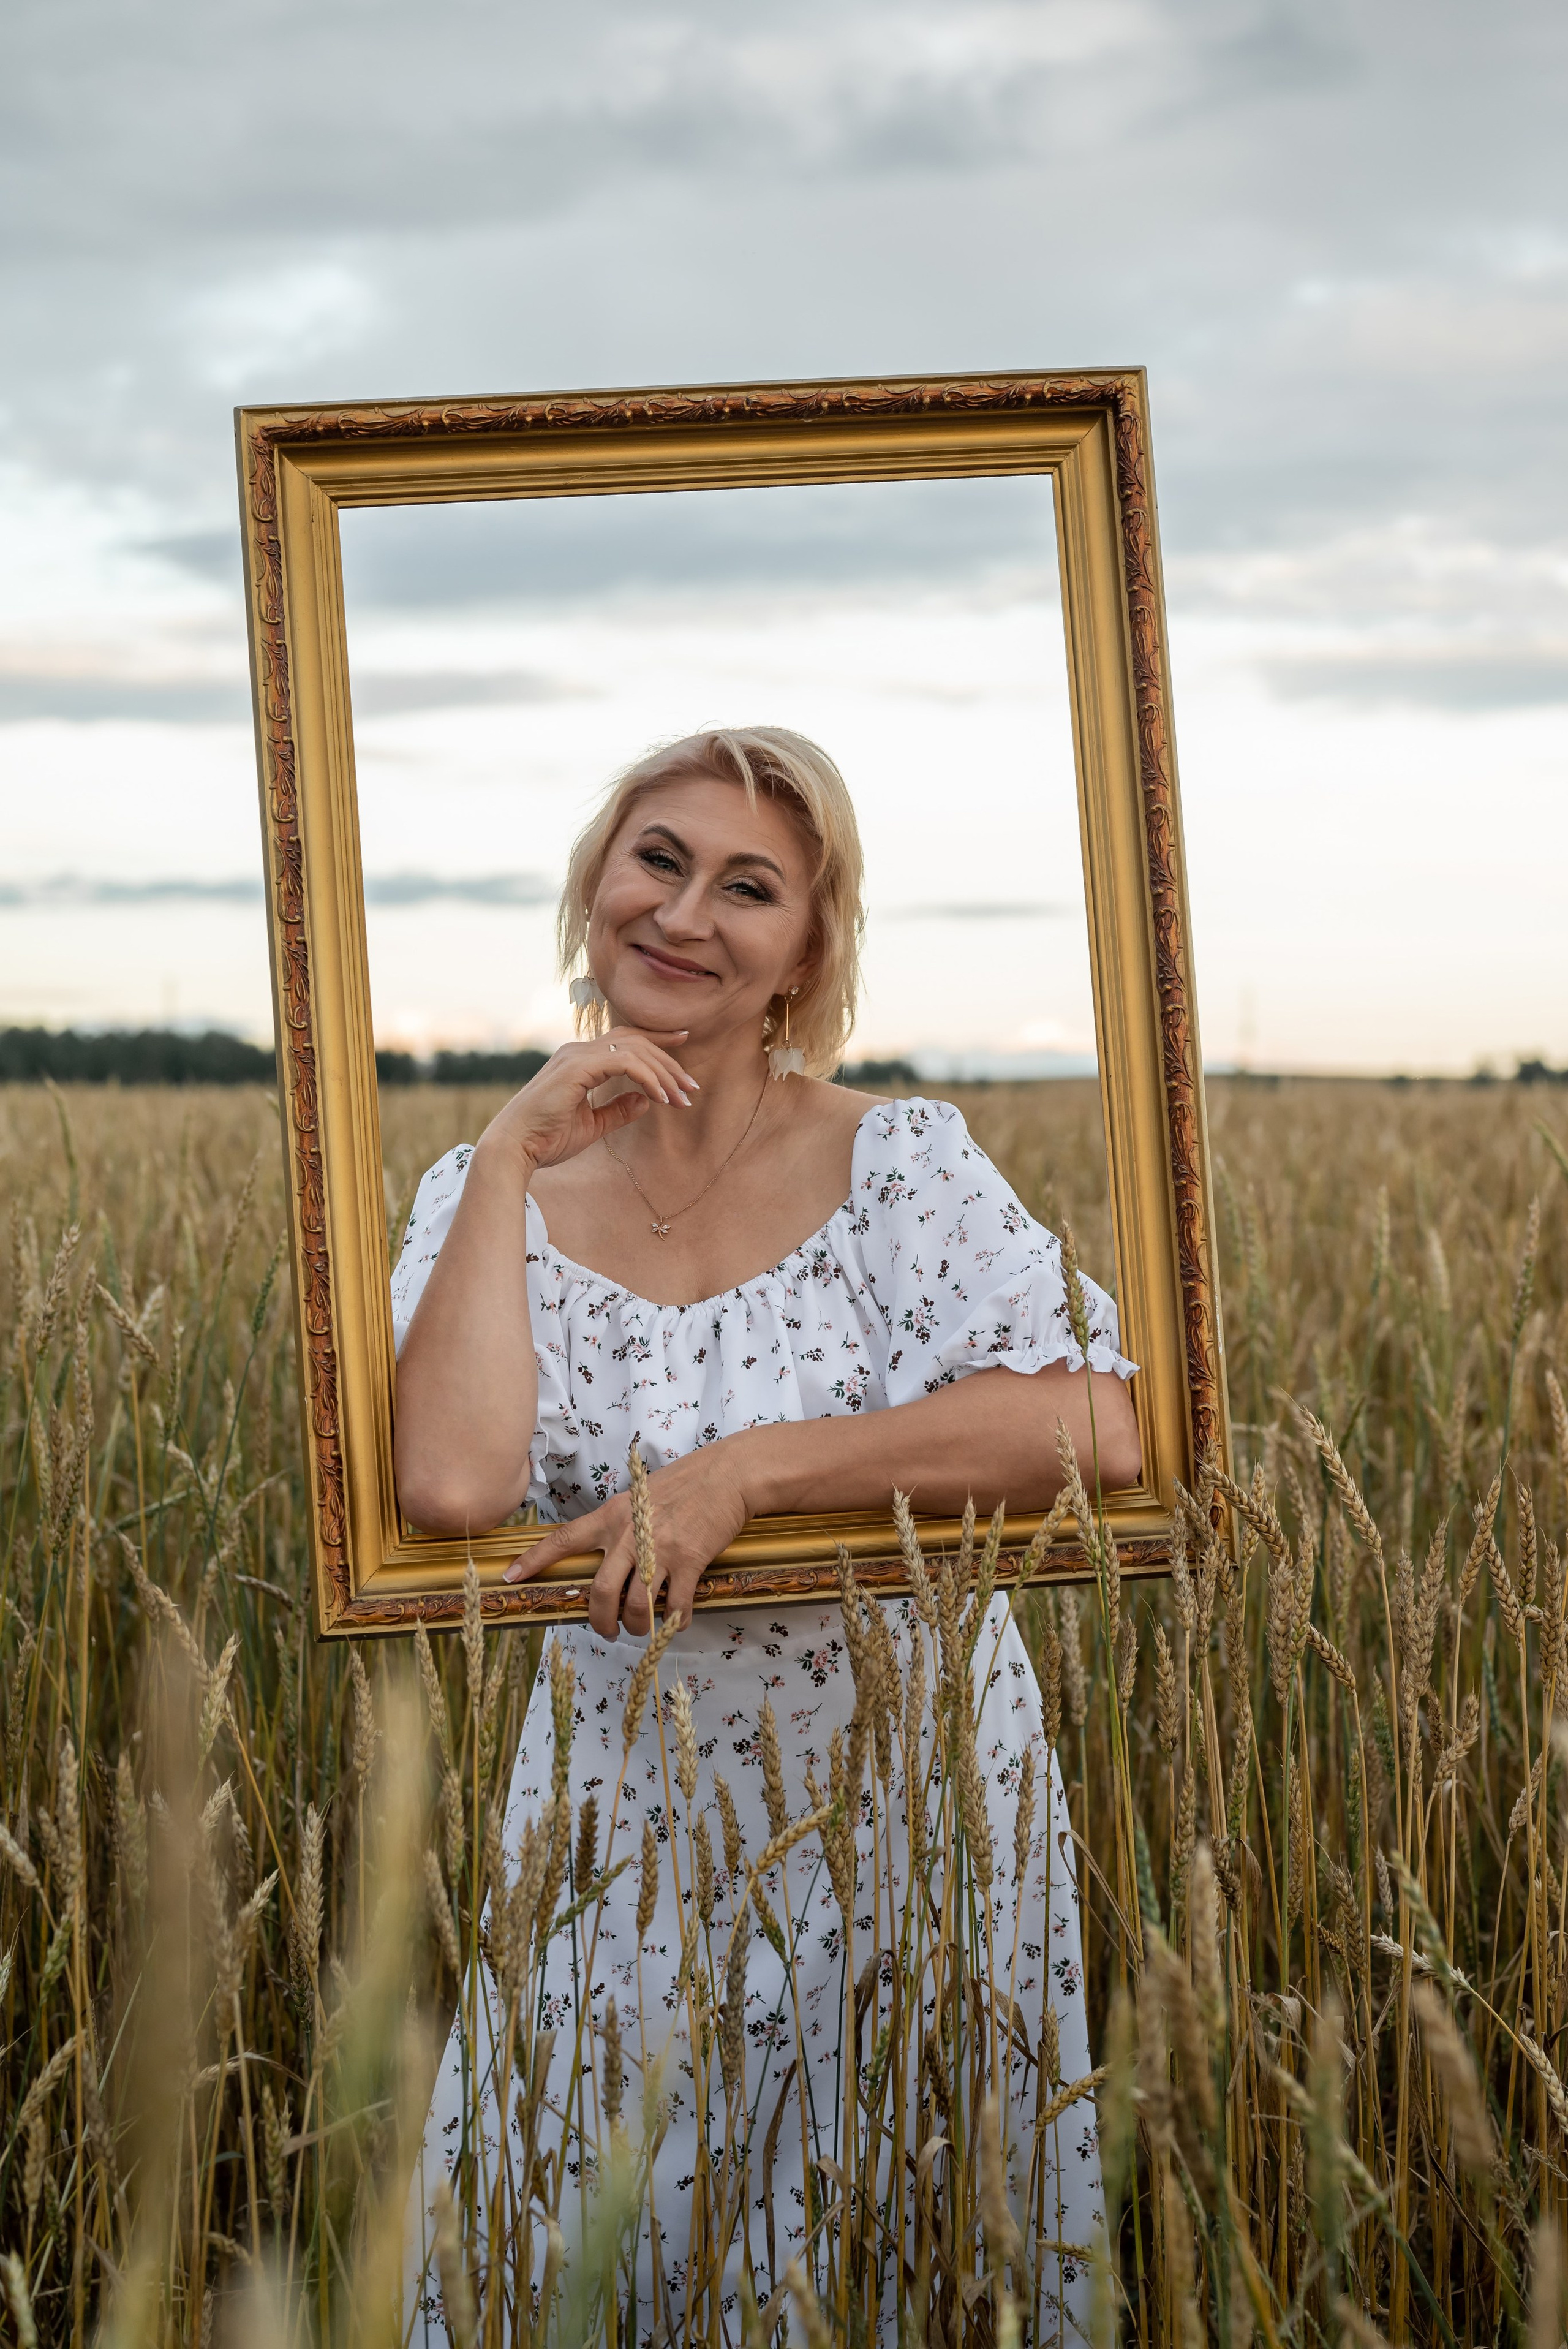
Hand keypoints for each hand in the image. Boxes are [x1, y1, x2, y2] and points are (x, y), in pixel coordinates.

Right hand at [478, 1026, 700, 1175]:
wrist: (514, 1149)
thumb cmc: (546, 1139)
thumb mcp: (593, 1125)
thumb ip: (618, 1109)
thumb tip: (646, 1099)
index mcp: (580, 1060)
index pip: (626, 1039)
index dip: (657, 1039)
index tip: (685, 1041)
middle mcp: (578, 1051)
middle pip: (636, 1041)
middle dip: (669, 1062)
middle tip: (692, 1088)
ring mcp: (576, 1056)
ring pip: (634, 1049)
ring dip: (663, 1072)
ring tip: (682, 1097)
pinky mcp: (577, 1067)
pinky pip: (624, 1062)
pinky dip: (647, 1077)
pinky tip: (661, 1097)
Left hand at [503, 1441, 752, 1636]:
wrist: (727, 1475)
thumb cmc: (685, 1483)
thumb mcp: (639, 1496)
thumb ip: (620, 1523)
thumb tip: (609, 1553)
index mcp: (611, 1515)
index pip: (563, 1540)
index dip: (533, 1561)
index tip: (510, 1577)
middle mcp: (629, 1534)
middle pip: (599, 1591)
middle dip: (599, 1620)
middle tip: (605, 1630)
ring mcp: (659, 1550)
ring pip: (635, 1606)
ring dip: (635, 1626)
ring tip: (639, 1628)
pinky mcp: (689, 1562)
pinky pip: (675, 1606)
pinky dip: (674, 1622)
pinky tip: (676, 1621)